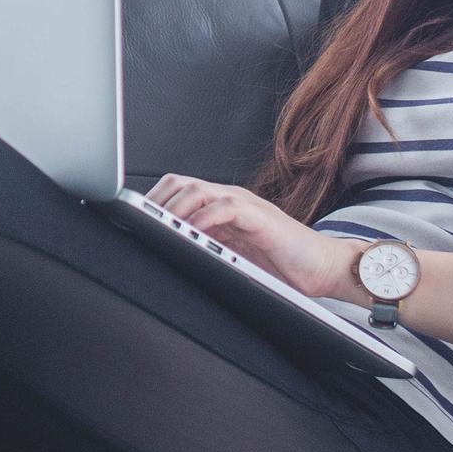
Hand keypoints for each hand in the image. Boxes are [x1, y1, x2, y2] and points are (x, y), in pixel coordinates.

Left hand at [145, 172, 356, 298]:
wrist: (324, 268)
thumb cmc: (282, 266)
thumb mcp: (233, 256)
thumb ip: (206, 248)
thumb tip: (168, 257)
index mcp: (220, 207)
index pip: (177, 191)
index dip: (152, 202)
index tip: (128, 220)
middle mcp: (229, 199)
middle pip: (180, 183)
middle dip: (155, 202)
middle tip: (138, 224)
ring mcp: (245, 205)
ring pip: (198, 190)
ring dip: (174, 208)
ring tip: (159, 227)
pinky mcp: (260, 217)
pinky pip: (226, 207)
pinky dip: (204, 217)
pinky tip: (192, 232)